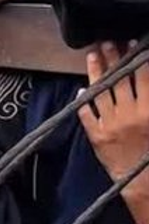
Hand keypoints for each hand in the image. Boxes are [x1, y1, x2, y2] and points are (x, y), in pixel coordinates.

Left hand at [79, 42, 148, 191]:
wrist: (144, 182)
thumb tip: (147, 78)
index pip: (143, 77)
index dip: (138, 59)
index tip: (135, 42)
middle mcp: (129, 115)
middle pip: (120, 80)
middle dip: (115, 58)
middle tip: (109, 41)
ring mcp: (110, 125)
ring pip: (101, 92)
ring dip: (97, 71)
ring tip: (94, 54)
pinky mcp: (97, 137)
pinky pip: (86, 114)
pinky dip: (83, 101)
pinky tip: (81, 89)